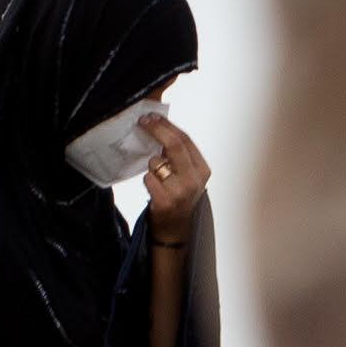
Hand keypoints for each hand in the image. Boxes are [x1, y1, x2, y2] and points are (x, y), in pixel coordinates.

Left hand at [135, 112, 210, 232]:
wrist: (174, 230)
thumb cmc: (178, 198)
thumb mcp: (187, 175)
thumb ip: (179, 155)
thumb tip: (160, 126)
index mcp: (202, 169)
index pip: (185, 139)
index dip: (166, 125)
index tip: (152, 116)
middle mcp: (194, 180)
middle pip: (174, 144)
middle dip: (156, 129)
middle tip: (142, 121)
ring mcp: (181, 191)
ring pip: (156, 162)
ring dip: (151, 165)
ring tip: (158, 178)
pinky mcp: (165, 201)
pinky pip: (148, 178)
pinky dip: (147, 180)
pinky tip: (153, 189)